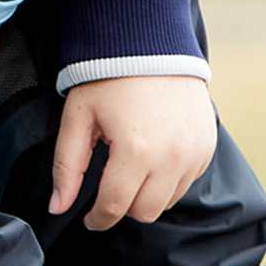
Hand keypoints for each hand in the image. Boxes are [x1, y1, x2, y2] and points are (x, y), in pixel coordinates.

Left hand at [50, 75, 215, 229]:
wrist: (151, 46)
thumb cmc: (109, 79)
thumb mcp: (78, 118)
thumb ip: (67, 167)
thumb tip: (57, 207)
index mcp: (136, 151)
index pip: (116, 207)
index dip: (98, 219)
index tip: (90, 218)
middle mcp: (171, 157)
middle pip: (145, 212)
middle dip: (123, 207)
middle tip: (109, 188)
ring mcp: (194, 153)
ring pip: (168, 201)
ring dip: (147, 195)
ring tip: (131, 166)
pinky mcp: (208, 147)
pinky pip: (187, 182)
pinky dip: (169, 179)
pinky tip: (153, 155)